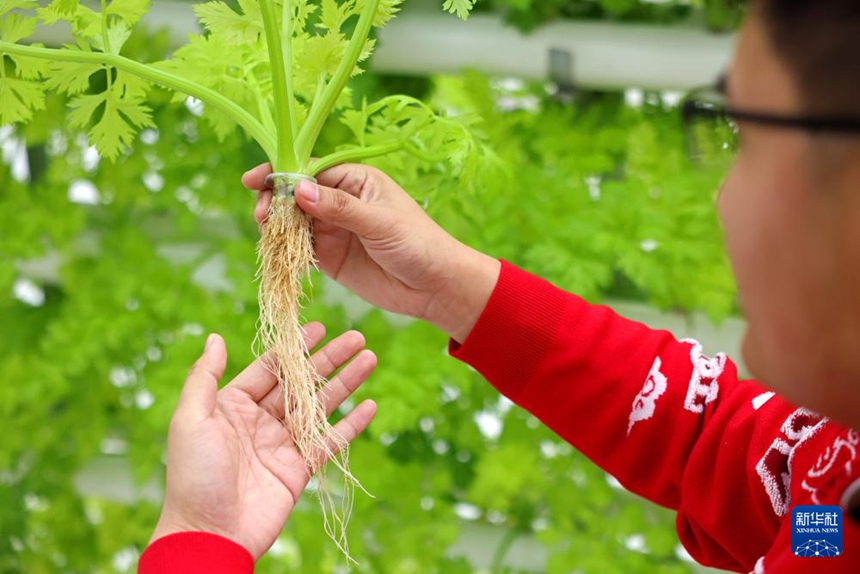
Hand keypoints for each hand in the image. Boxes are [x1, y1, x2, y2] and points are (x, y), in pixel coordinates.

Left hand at [149, 324, 376, 559]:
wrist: (209, 534)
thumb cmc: (193, 476)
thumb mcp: (190, 420)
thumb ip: (204, 377)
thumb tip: (215, 336)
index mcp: (233, 405)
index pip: (270, 367)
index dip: (295, 346)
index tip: (320, 327)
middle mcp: (260, 421)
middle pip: (301, 382)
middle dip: (329, 359)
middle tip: (356, 338)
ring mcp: (282, 445)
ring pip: (320, 407)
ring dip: (346, 383)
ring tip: (369, 360)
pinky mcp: (300, 470)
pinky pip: (330, 442)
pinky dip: (351, 424)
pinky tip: (370, 405)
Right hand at [242, 163, 500, 342]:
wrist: (435, 287)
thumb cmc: (418, 244)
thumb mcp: (380, 222)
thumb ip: (340, 208)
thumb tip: (299, 190)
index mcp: (356, 181)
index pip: (310, 170)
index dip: (281, 173)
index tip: (255, 180)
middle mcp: (341, 202)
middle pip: (295, 195)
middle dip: (274, 201)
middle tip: (261, 216)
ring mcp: (334, 230)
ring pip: (294, 222)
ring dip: (276, 227)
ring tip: (266, 234)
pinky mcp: (331, 258)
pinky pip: (300, 249)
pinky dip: (285, 250)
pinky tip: (276, 253)